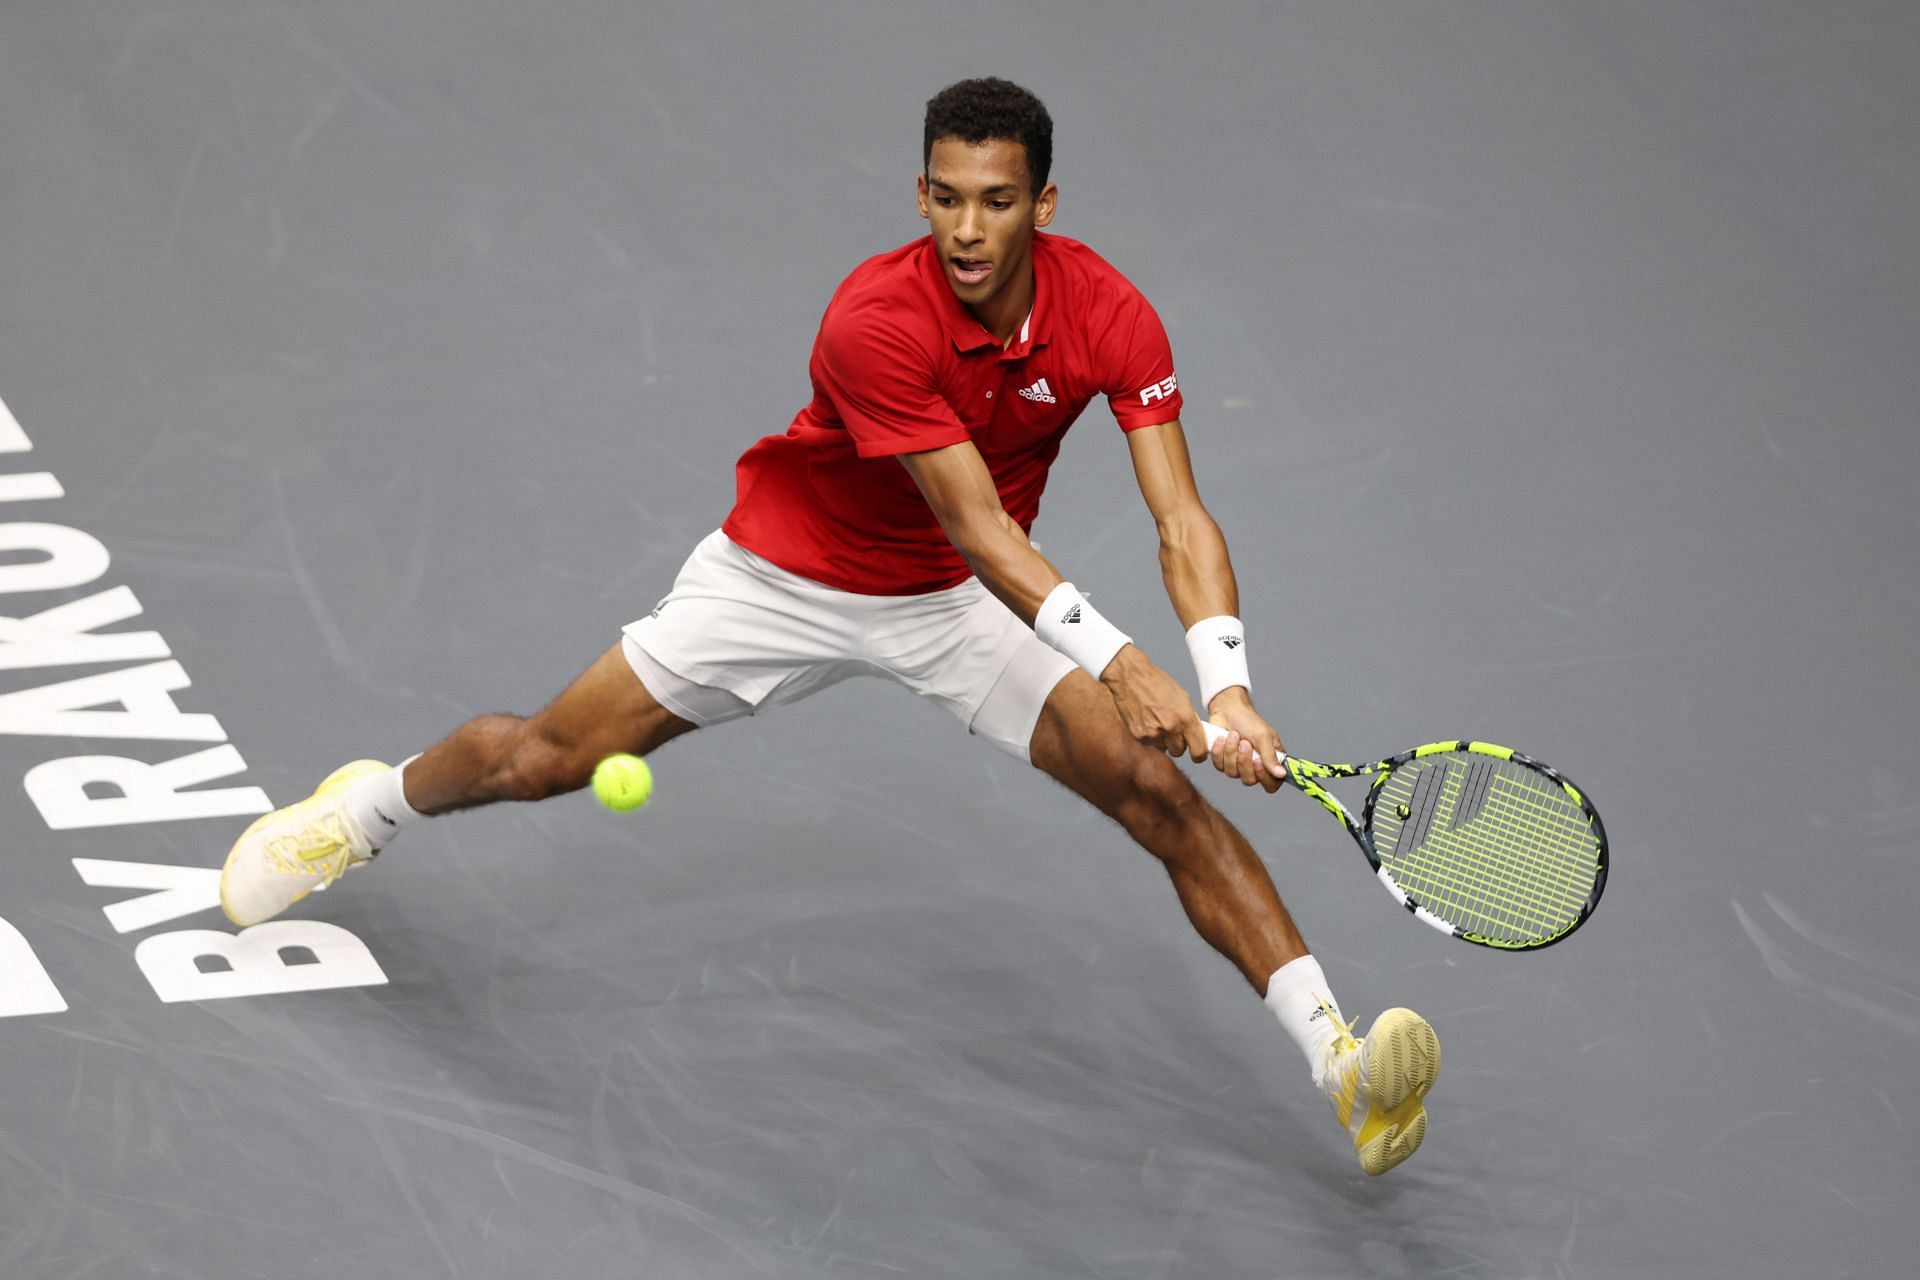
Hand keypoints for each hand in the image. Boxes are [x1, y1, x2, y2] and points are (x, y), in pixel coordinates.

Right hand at [1099, 646, 1209, 760]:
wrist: (1130, 677)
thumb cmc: (1156, 683)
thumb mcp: (1182, 698)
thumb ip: (1189, 718)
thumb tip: (1194, 734)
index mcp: (1185, 718)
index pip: (1198, 750)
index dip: (1198, 753)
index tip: (1197, 752)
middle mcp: (1170, 728)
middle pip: (1179, 751)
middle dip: (1177, 744)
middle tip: (1173, 731)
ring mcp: (1153, 734)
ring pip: (1163, 748)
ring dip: (1163, 740)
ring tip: (1157, 722)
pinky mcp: (1138, 736)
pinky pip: (1150, 743)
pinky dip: (1150, 736)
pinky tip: (1147, 720)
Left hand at [1205, 688, 1286, 792]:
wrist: (1228, 710)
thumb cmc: (1249, 721)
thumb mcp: (1263, 736)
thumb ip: (1271, 756)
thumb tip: (1281, 774)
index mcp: (1270, 762)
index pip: (1271, 784)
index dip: (1264, 778)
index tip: (1258, 761)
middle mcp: (1254, 767)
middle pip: (1249, 780)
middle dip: (1244, 760)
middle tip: (1244, 743)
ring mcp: (1237, 766)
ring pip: (1232, 773)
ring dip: (1231, 752)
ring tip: (1234, 735)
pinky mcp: (1222, 762)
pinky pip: (1219, 766)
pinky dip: (1220, 750)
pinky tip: (1222, 738)